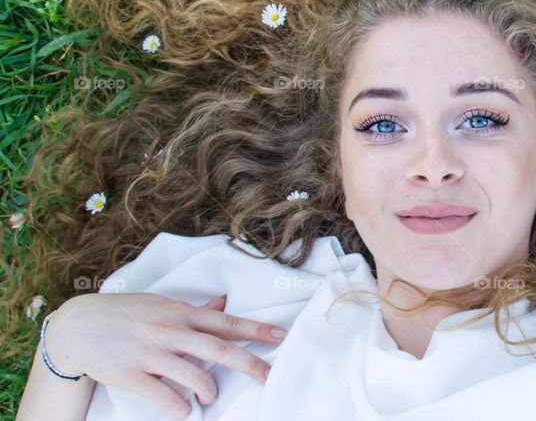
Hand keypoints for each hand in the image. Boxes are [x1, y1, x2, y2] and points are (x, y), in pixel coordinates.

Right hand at [43, 292, 287, 418]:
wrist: (77, 326)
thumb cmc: (125, 313)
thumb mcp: (161, 304)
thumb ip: (194, 310)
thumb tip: (224, 303)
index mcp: (181, 314)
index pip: (227, 322)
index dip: (256, 329)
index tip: (281, 336)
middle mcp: (170, 332)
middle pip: (219, 349)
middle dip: (249, 363)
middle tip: (270, 376)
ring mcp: (152, 354)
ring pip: (195, 378)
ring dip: (209, 392)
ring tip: (208, 398)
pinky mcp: (132, 376)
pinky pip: (166, 398)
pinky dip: (181, 408)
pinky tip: (184, 409)